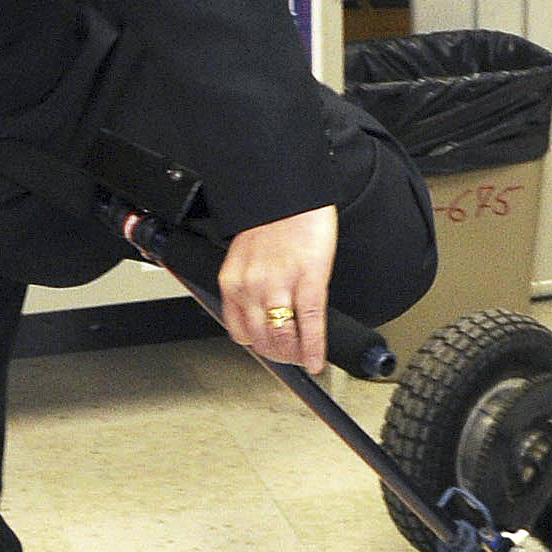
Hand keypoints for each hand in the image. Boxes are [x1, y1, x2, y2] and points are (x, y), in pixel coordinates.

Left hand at [217, 205, 337, 373]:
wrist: (288, 191)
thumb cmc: (271, 217)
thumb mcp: (246, 253)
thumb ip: (248, 281)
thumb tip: (259, 306)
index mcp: (233, 281)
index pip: (238, 330)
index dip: (257, 345)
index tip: (268, 350)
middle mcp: (251, 287)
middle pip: (260, 340)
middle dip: (278, 354)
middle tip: (291, 358)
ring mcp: (280, 286)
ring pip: (283, 338)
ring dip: (294, 355)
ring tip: (304, 358)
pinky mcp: (309, 281)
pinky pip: (311, 325)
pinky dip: (315, 348)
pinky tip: (318, 359)